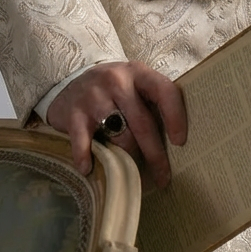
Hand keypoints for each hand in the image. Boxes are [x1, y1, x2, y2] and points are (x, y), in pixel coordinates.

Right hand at [46, 60, 186, 189]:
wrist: (70, 81)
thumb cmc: (113, 91)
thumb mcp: (134, 85)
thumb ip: (151, 103)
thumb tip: (177, 143)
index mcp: (138, 73)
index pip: (164, 90)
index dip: (175, 117)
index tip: (180, 142)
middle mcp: (117, 81)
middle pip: (142, 123)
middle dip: (155, 155)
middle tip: (163, 178)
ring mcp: (94, 96)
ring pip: (119, 136)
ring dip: (127, 161)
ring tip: (133, 176)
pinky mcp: (74, 113)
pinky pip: (84, 141)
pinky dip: (87, 157)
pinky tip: (89, 169)